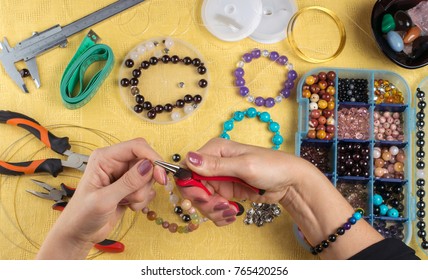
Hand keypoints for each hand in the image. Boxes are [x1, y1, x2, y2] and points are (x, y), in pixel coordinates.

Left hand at [36, 138, 165, 258]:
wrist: (78, 234)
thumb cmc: (82, 215)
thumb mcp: (105, 199)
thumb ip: (128, 182)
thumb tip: (149, 166)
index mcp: (105, 158)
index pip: (137, 147)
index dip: (152, 158)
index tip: (161, 175)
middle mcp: (115, 163)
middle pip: (146, 161)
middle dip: (146, 180)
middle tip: (138, 196)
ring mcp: (123, 176)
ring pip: (148, 176)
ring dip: (142, 193)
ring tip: (126, 203)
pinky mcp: (129, 188)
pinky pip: (147, 188)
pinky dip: (142, 200)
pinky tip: (128, 206)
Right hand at [178, 138, 310, 225]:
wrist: (289, 182)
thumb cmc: (272, 167)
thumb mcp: (244, 166)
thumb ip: (216, 165)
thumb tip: (189, 158)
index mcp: (215, 150)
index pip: (188, 169)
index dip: (192, 186)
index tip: (204, 198)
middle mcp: (213, 164)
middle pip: (192, 188)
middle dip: (205, 202)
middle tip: (221, 206)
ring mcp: (218, 179)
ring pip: (201, 201)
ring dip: (214, 210)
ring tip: (231, 210)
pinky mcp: (224, 192)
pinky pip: (212, 208)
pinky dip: (220, 214)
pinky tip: (233, 212)